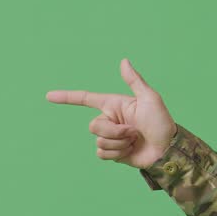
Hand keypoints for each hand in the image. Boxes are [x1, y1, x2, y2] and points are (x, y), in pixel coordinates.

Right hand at [46, 58, 176, 169]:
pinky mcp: (113, 153)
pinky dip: (117, 153)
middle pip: (94, 126)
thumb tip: (123, 61)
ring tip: (135, 141)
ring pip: (99, 141)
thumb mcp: (150, 98)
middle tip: (134, 132)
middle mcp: (110, 120)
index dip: (67, 97)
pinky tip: (131, 151)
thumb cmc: (162, 123)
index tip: (48, 96)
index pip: (86, 99)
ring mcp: (111, 138)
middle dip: (114, 131)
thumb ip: (134, 81)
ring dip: (119, 143)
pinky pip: (102, 154)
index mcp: (115, 105)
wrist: (168, 150)